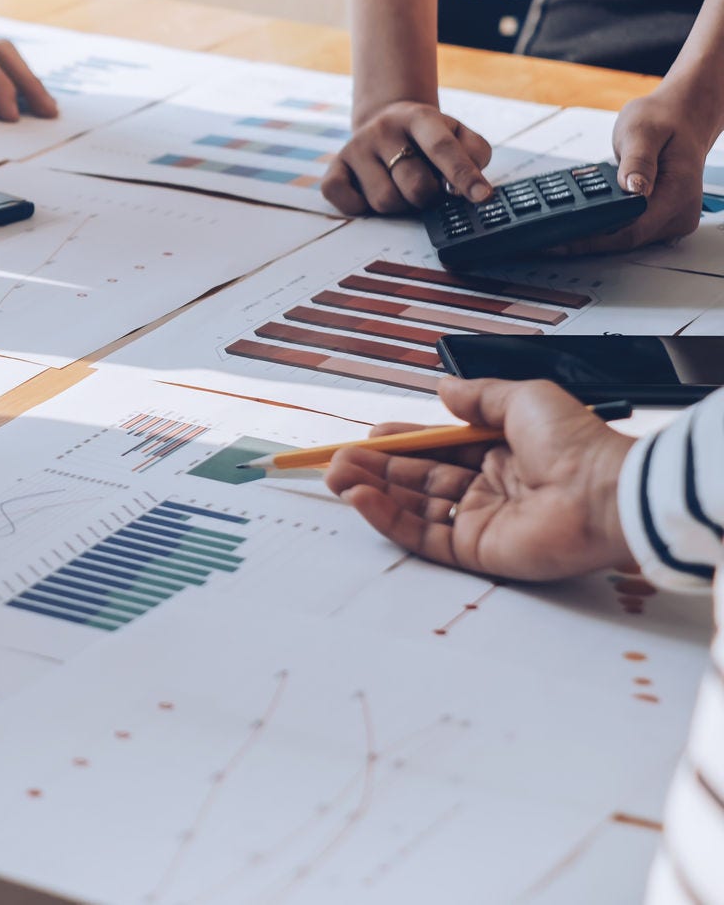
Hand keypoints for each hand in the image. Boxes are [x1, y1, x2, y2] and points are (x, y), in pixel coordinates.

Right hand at [321, 101, 492, 214]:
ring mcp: (355, 148)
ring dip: (400, 205)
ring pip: (385, 202)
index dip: (464, 176)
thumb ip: (474, 154)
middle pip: (415, 186)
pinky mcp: (335, 168)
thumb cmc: (428, 137)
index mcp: (418, 118)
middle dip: (429, 197)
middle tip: (429, 190)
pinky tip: (372, 193)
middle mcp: (382, 130)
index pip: (442, 149)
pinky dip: (363, 208)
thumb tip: (467, 185)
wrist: (385, 120)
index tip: (482, 197)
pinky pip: (348, 204)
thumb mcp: (458, 132)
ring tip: (402, 188)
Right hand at [323, 377, 636, 581]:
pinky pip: (422, 537)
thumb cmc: (576, 443)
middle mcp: (488, 489)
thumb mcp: (523, 398)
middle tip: (336, 460)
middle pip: (418, 481)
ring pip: (413, 509)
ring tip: (336, 476)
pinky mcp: (477, 553)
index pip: (438, 451)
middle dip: (375, 470)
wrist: (605, 492)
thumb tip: (443, 388)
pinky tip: (361, 498)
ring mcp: (481, 523)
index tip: (370, 436)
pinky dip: (387, 518)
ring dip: (371, 492)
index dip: (402, 444)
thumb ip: (479, 397)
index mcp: (500, 454)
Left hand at [554, 87, 716, 254]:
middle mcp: (678, 212)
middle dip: (584, 242)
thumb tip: (634, 188)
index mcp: (678, 193)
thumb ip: (638, 161)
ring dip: (590, 237)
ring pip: (625, 238)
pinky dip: (602, 227)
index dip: (593, 239)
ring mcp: (670, 219)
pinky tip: (575, 225)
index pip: (633, 229)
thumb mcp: (643, 132)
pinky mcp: (659, 218)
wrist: (682, 118)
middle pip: (626, 240)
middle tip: (543, 241)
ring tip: (552, 235)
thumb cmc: (664, 120)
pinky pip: (627, 228)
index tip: (560, 239)